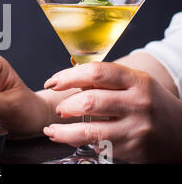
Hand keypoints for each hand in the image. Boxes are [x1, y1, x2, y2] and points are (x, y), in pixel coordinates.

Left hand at [43, 62, 181, 162]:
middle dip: (66, 105)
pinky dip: (80, 142)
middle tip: (60, 108)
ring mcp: (136, 128)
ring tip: (52, 131)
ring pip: (90, 131)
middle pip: (90, 101)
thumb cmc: (151, 104)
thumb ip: (106, 80)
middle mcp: (138, 103)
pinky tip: (71, 139)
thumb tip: (68, 78)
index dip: (68, 76)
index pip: (96, 72)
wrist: (181, 134)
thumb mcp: (135, 84)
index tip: (53, 82)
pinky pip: (99, 146)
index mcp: (137, 81)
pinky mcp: (133, 150)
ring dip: (64, 131)